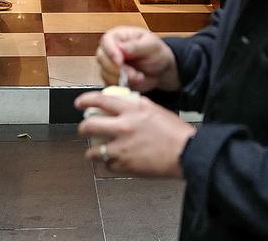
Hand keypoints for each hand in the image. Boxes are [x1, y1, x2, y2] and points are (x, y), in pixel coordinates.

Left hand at [75, 92, 195, 177]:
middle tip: (83, 130)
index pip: (100, 100)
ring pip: (93, 151)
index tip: (80, 103)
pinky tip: (114, 162)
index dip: (85, 101)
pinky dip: (109, 164)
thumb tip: (123, 105)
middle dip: (82, 129)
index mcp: (132, 109)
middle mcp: (123, 126)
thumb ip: (136, 106)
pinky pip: (108, 166)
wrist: (187, 153)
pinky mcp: (125, 165)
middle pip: (89, 126)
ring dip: (92, 152)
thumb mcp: (154, 109)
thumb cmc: (176, 133)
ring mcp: (122, 147)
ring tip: (95, 152)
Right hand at [94, 26, 178, 92]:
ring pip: (105, 73)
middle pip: (102, 58)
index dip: (111, 52)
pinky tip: (135, 81)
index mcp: (118, 36)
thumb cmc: (155, 52)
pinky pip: (110, 84)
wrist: (161, 69)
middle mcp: (110, 49)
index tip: (120, 61)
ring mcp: (109, 64)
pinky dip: (122, 86)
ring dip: (122, 79)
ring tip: (139, 77)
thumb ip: (135, 46)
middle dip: (118, 69)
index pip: (106, 41)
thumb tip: (120, 47)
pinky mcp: (111, 78)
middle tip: (135, 74)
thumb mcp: (151, 45)